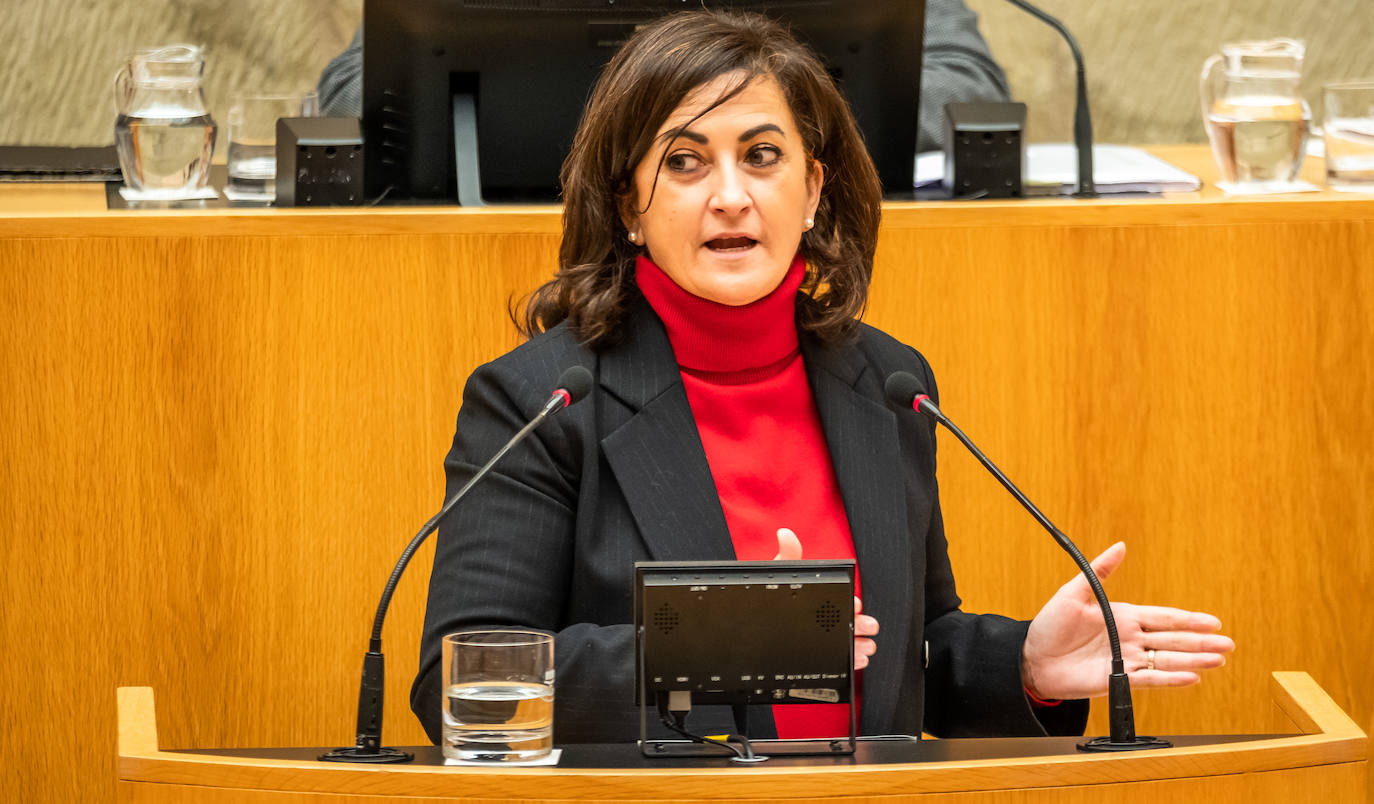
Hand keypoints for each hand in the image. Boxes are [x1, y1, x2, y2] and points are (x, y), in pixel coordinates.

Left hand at [772, 528, 877, 669]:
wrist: (748, 623)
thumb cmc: (767, 597)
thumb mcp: (779, 577)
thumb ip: (787, 556)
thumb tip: (785, 533)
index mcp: (821, 598)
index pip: (841, 599)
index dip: (851, 602)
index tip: (856, 604)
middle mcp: (824, 618)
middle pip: (848, 622)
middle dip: (862, 624)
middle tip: (867, 627)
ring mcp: (822, 637)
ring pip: (848, 642)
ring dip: (861, 644)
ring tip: (866, 647)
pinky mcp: (818, 656)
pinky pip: (839, 660)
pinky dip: (852, 662)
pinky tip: (858, 661)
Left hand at [1020, 541, 1234, 700]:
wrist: (1031, 658)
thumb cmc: (1049, 626)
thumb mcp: (1072, 592)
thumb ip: (1100, 571)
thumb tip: (1120, 546)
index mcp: (1123, 617)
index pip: (1163, 618)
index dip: (1188, 619)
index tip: (1213, 621)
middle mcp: (1130, 639)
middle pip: (1172, 640)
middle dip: (1201, 641)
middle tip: (1228, 644)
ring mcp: (1126, 660)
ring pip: (1167, 660)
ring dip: (1193, 660)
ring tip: (1218, 660)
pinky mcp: (1117, 679)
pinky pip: (1148, 679)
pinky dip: (1170, 679)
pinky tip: (1190, 677)